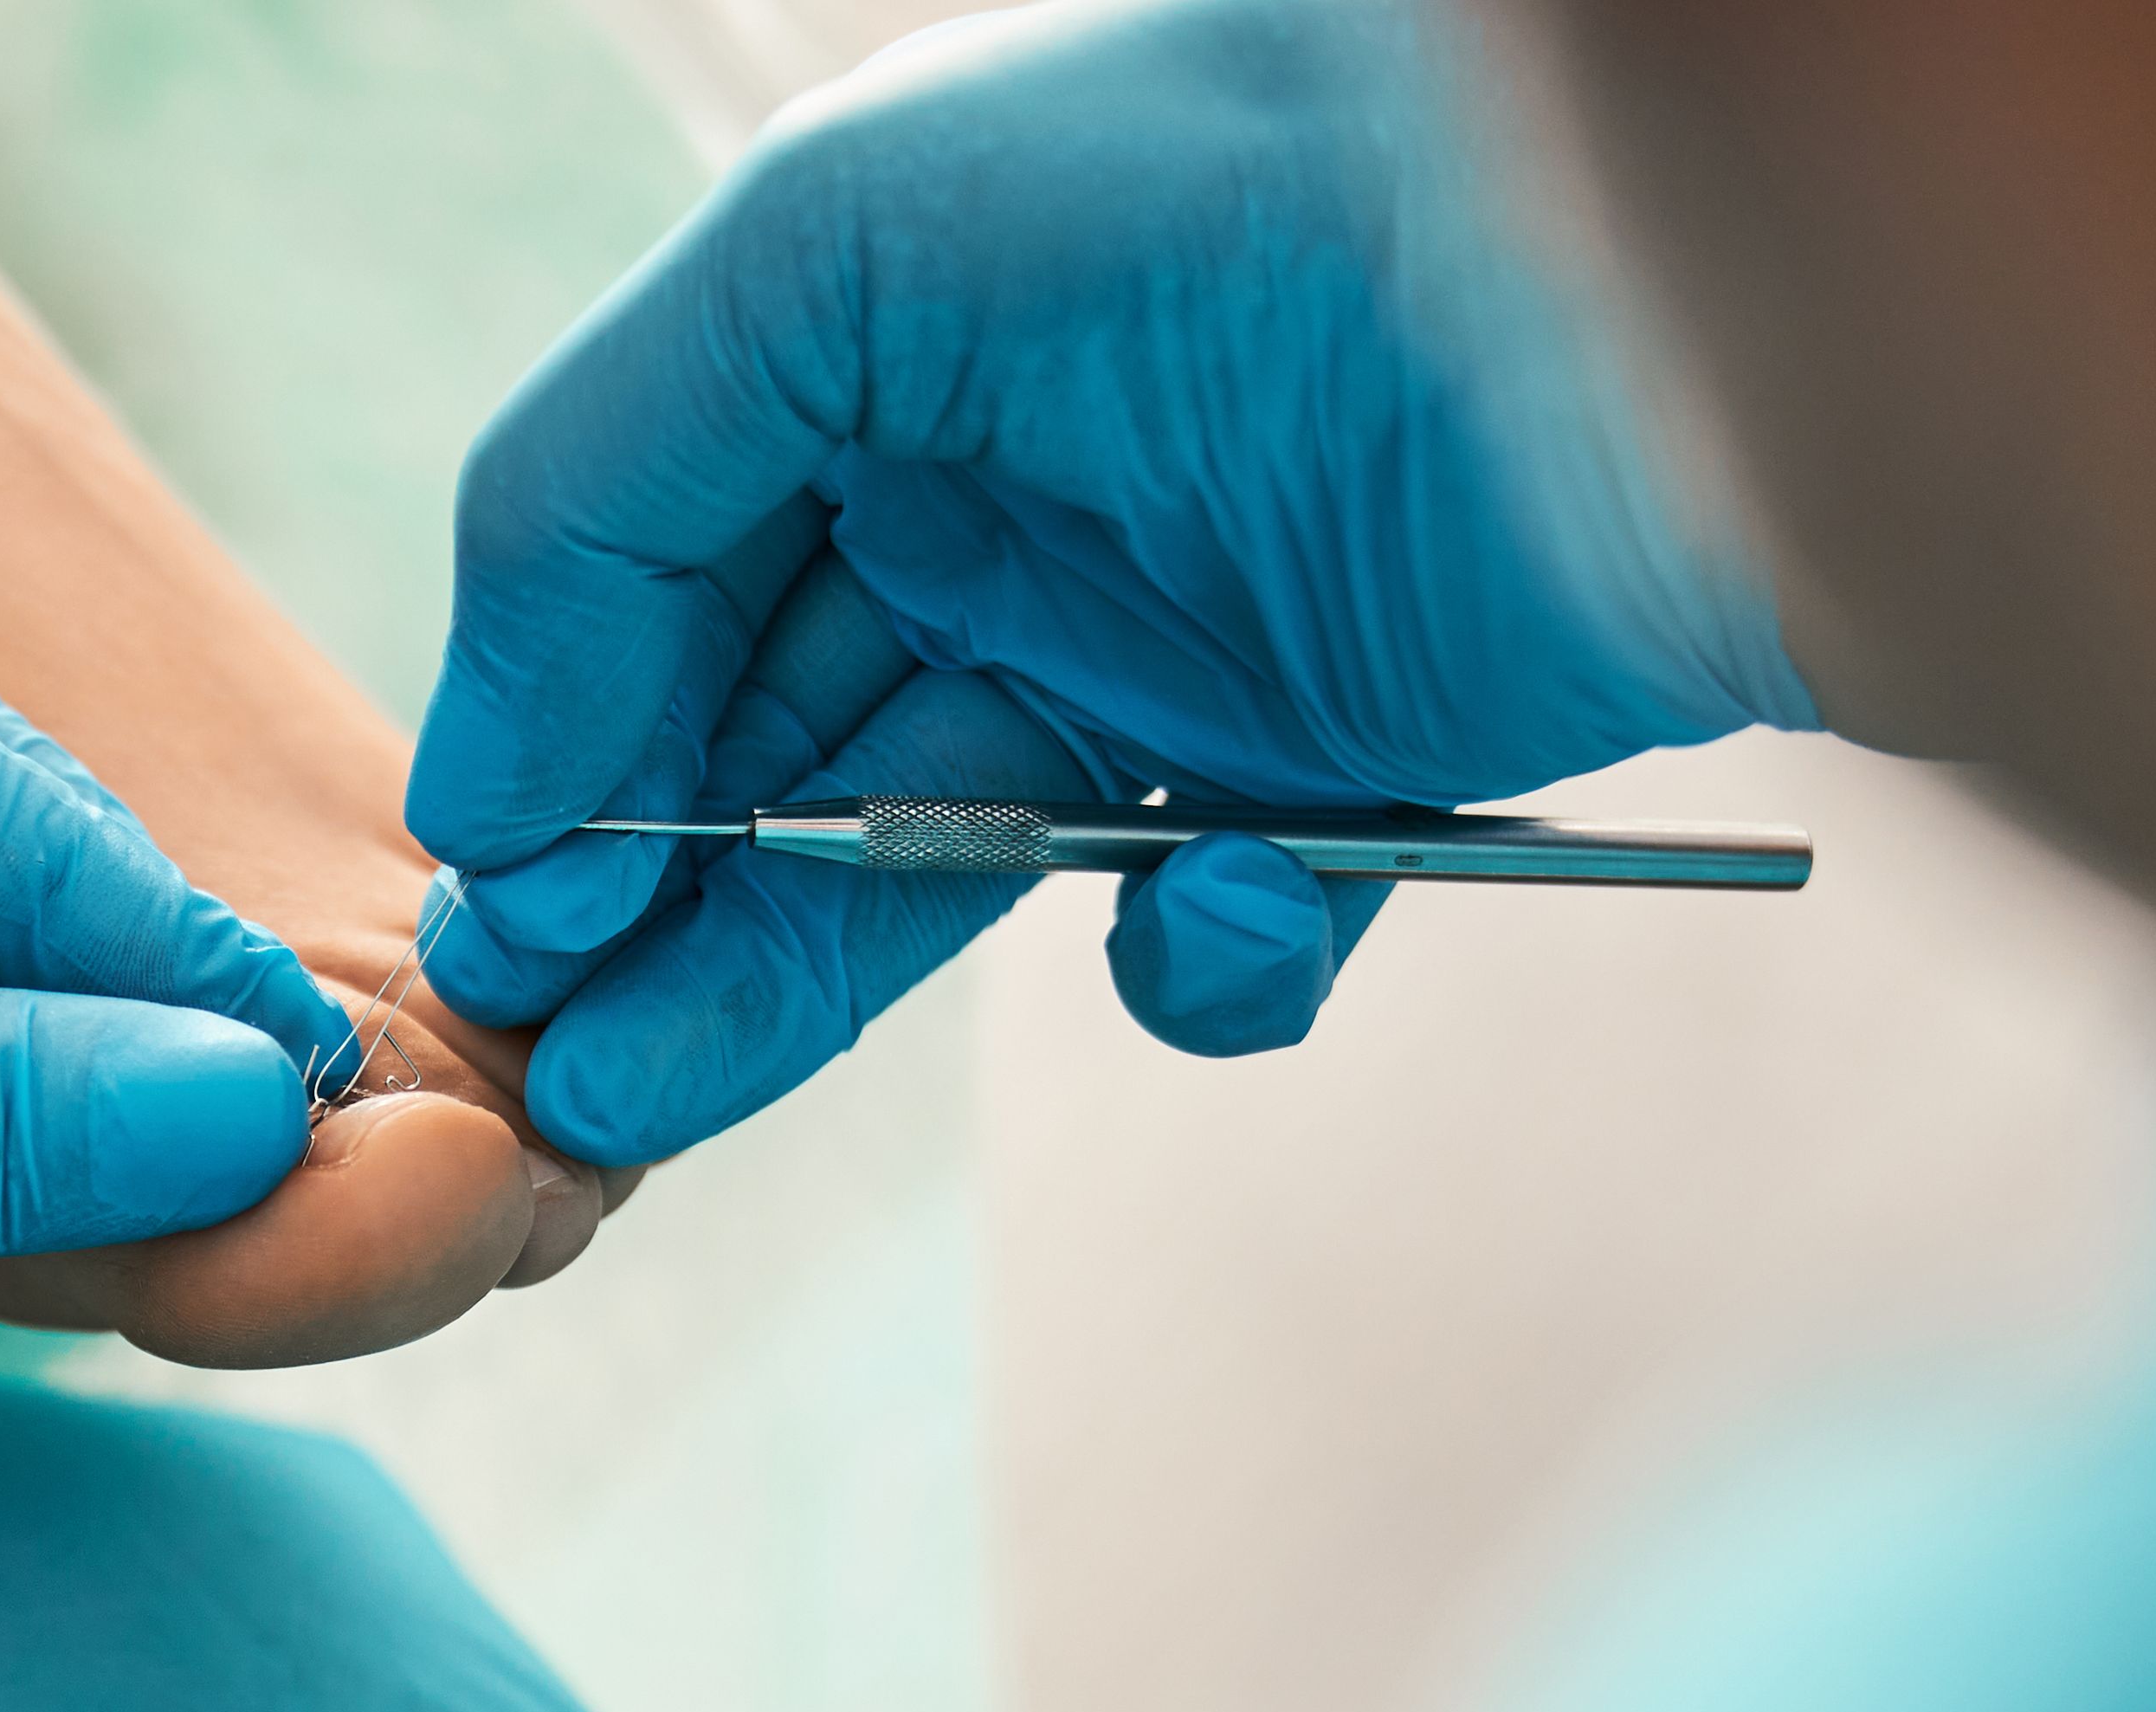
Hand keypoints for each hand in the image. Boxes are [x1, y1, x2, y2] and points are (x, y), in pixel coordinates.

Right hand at [404, 0, 1818, 1166]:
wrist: (1666, 292)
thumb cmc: (1243, 179)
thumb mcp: (834, 254)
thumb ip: (605, 482)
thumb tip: (489, 776)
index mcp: (866, 344)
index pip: (643, 578)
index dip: (556, 744)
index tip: (497, 903)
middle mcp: (1000, 489)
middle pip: (756, 747)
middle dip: (646, 903)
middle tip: (554, 1053)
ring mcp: (1165, 639)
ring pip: (928, 868)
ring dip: (793, 981)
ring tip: (660, 1087)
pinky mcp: (1338, 767)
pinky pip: (1207, 932)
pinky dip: (1199, 960)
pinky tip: (1224, 898)